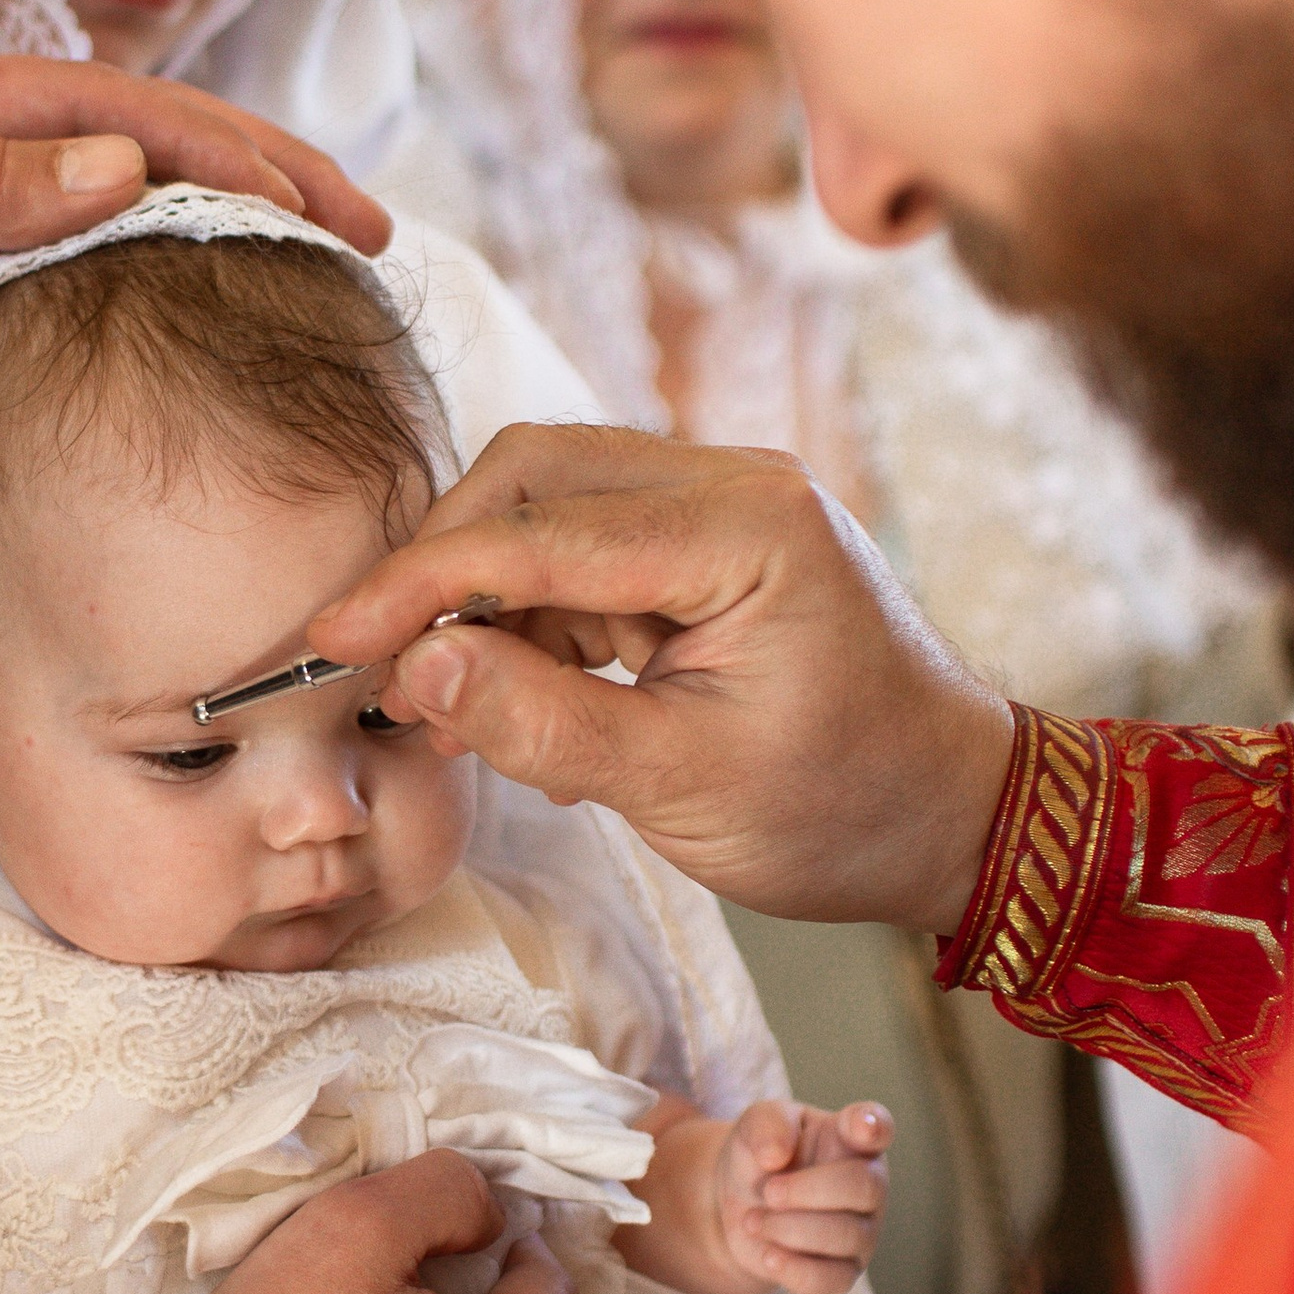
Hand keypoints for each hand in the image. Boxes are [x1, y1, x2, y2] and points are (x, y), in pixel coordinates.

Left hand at [0, 51, 390, 447]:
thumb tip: (120, 168)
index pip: (119, 111)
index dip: (231, 150)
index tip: (323, 202)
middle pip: (143, 146)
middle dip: (262, 180)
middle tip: (369, 235)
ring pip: (120, 207)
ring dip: (223, 230)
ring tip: (324, 270)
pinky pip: (70, 270)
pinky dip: (152, 281)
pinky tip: (206, 319)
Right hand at [305, 426, 1015, 934]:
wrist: (959, 817)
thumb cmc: (847, 810)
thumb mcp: (685, 788)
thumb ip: (544, 722)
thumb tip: (422, 663)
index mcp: (747, 527)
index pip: (540, 529)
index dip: (421, 582)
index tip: (334, 637)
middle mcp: (736, 484)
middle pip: (534, 476)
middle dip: (445, 567)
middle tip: (390, 671)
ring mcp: (724, 506)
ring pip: (551, 506)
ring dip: (486, 596)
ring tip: (454, 707)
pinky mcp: (709, 545)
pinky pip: (587, 549)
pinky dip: (533, 615)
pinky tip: (516, 699)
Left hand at [714, 1097, 892, 1293]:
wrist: (739, 1208)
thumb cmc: (760, 1157)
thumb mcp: (754, 1127)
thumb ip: (767, 1125)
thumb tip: (776, 1154)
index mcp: (850, 1139)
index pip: (877, 1126)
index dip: (873, 1127)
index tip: (860, 1128)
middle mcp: (868, 1184)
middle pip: (864, 1186)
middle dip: (807, 1190)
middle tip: (769, 1191)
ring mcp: (862, 1232)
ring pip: (846, 1236)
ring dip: (789, 1228)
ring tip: (753, 1221)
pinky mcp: (844, 1272)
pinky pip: (833, 1281)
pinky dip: (795, 1270)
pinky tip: (768, 1256)